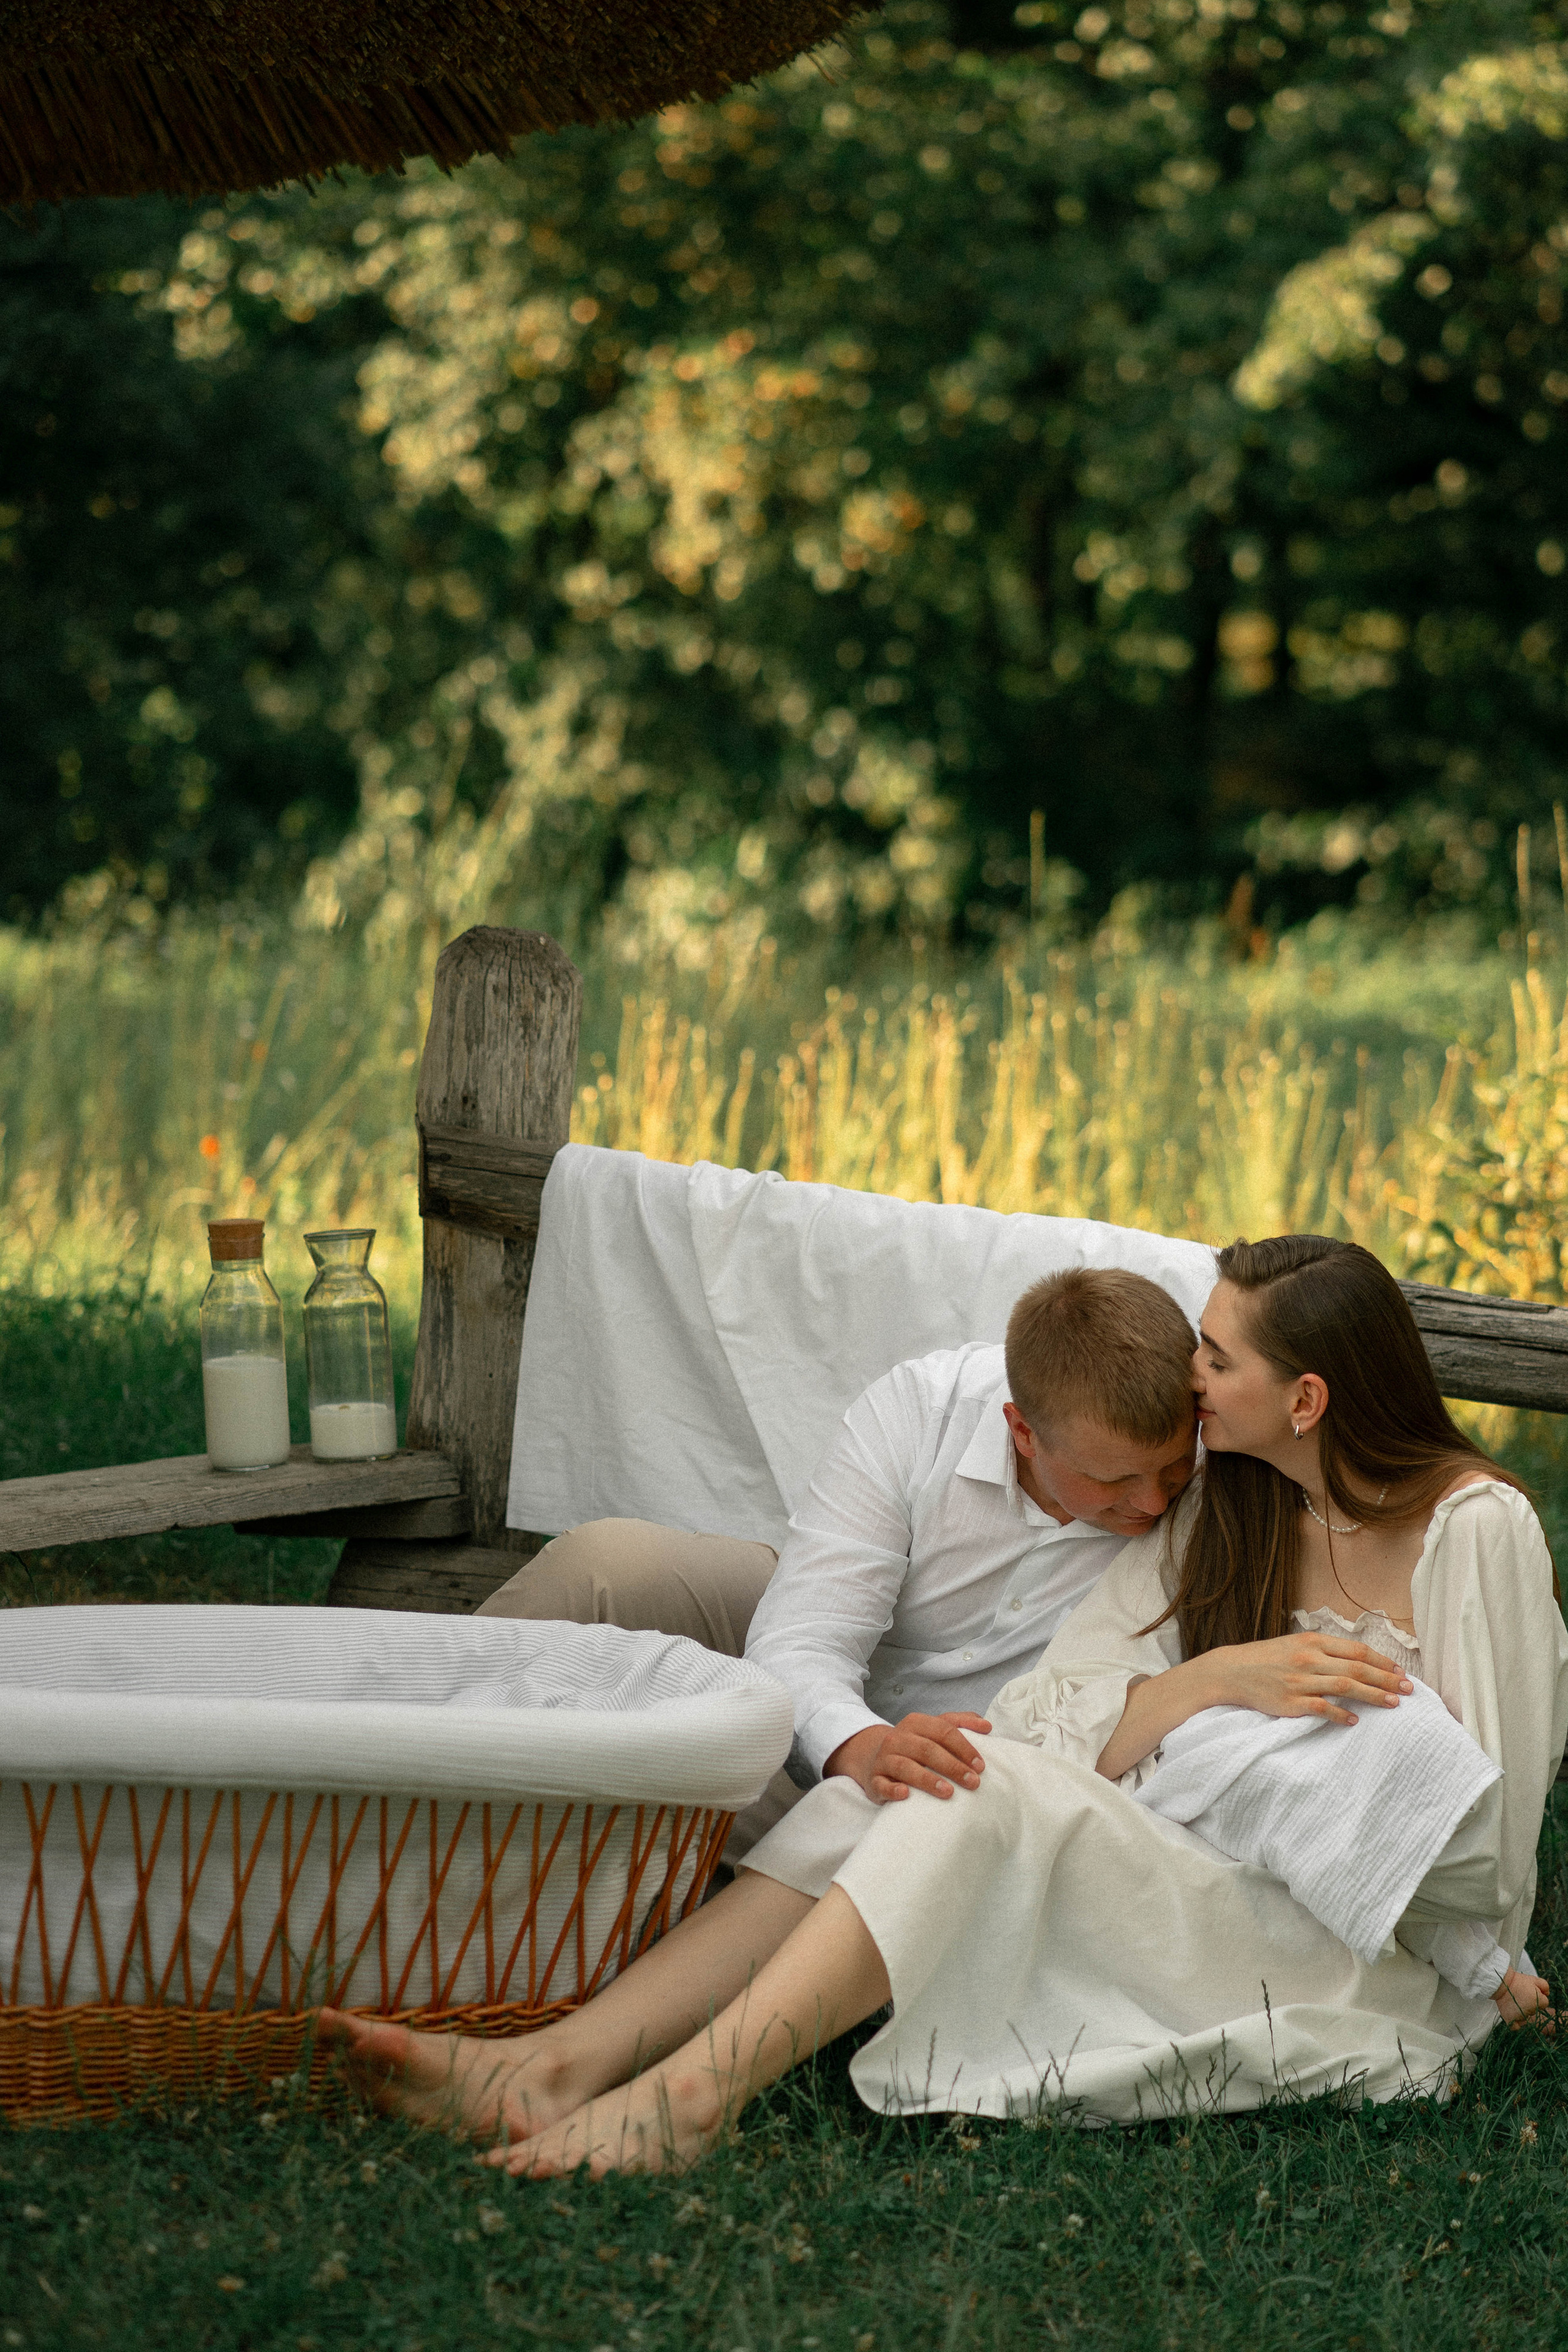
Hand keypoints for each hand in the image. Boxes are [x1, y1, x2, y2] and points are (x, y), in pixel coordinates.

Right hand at [824, 1711, 992, 1803]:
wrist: (875, 1757)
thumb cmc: (915, 1745)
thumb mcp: (934, 1728)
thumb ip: (960, 1722)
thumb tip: (987, 1726)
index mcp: (915, 1722)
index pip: (943, 1730)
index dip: (963, 1747)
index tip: (981, 1766)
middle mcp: (898, 1738)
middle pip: (927, 1749)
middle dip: (953, 1766)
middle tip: (973, 1782)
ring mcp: (884, 1759)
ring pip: (905, 1767)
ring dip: (928, 1780)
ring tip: (949, 1793)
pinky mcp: (874, 1780)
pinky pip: (882, 1785)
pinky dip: (893, 1789)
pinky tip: (906, 1795)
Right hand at [1215, 1633, 1413, 1726]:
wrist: (1232, 1672)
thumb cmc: (1267, 1658)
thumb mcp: (1295, 1643)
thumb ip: (1324, 1649)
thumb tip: (1358, 1660)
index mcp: (1312, 1641)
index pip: (1356, 1650)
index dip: (1382, 1661)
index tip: (1400, 1672)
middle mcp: (1309, 1658)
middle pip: (1357, 1669)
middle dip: (1386, 1679)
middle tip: (1409, 1689)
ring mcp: (1300, 1681)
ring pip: (1345, 1687)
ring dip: (1373, 1696)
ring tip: (1393, 1704)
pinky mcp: (1291, 1703)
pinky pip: (1322, 1709)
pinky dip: (1341, 1715)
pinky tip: (1355, 1721)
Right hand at [1494, 1968, 1554, 2031]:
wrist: (1501, 1982)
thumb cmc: (1518, 1980)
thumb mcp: (1534, 1979)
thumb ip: (1545, 1987)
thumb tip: (1547, 1995)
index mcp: (1538, 2001)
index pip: (1544, 2004)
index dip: (1538, 1998)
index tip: (1530, 1993)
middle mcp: (1530, 2010)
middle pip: (1534, 2011)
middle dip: (1530, 2004)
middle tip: (1521, 1996)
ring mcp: (1520, 2016)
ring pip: (1526, 2018)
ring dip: (1522, 2012)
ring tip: (1515, 2002)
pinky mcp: (1510, 2019)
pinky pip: (1516, 2027)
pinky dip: (1516, 2023)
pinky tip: (1514, 2016)